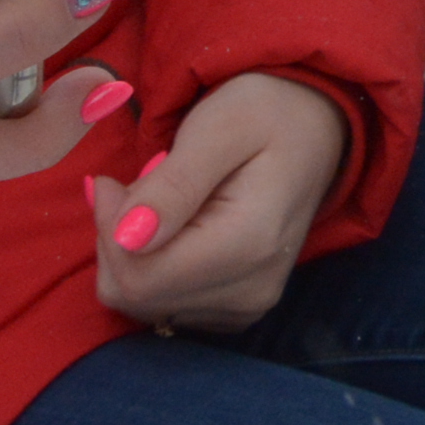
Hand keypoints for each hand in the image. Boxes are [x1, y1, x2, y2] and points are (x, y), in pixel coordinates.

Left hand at [92, 72, 346, 330]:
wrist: (317, 129)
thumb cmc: (267, 113)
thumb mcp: (219, 127)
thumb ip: (174, 185)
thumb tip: (127, 239)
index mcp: (249, 246)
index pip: (140, 278)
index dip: (107, 233)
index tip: (109, 183)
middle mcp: (251, 292)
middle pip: (137, 297)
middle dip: (116, 241)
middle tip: (134, 185)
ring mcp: (248, 307)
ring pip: (144, 305)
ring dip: (131, 253)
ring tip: (159, 201)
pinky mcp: (238, 310)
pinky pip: (164, 306)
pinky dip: (151, 268)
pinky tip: (172, 228)